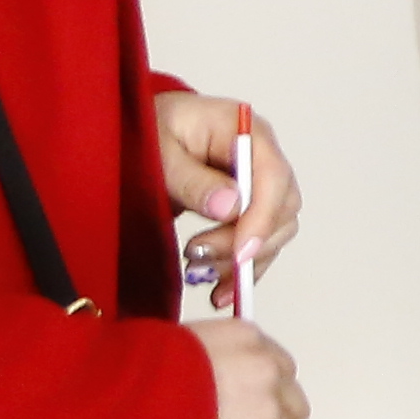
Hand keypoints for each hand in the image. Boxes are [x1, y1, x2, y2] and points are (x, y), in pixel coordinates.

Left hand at [154, 90, 298, 296]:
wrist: (137, 129)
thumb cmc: (147, 129)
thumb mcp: (159, 150)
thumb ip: (193, 180)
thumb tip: (231, 207)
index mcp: (245, 131)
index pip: (273, 177)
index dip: (262, 218)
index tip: (240, 252)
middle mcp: (261, 156)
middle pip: (282, 208)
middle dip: (247, 243)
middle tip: (199, 257)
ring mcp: (258, 183)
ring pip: (276, 231)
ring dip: (244, 261)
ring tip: (199, 273)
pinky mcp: (248, 207)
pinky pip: (259, 243)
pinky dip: (242, 269)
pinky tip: (220, 289)